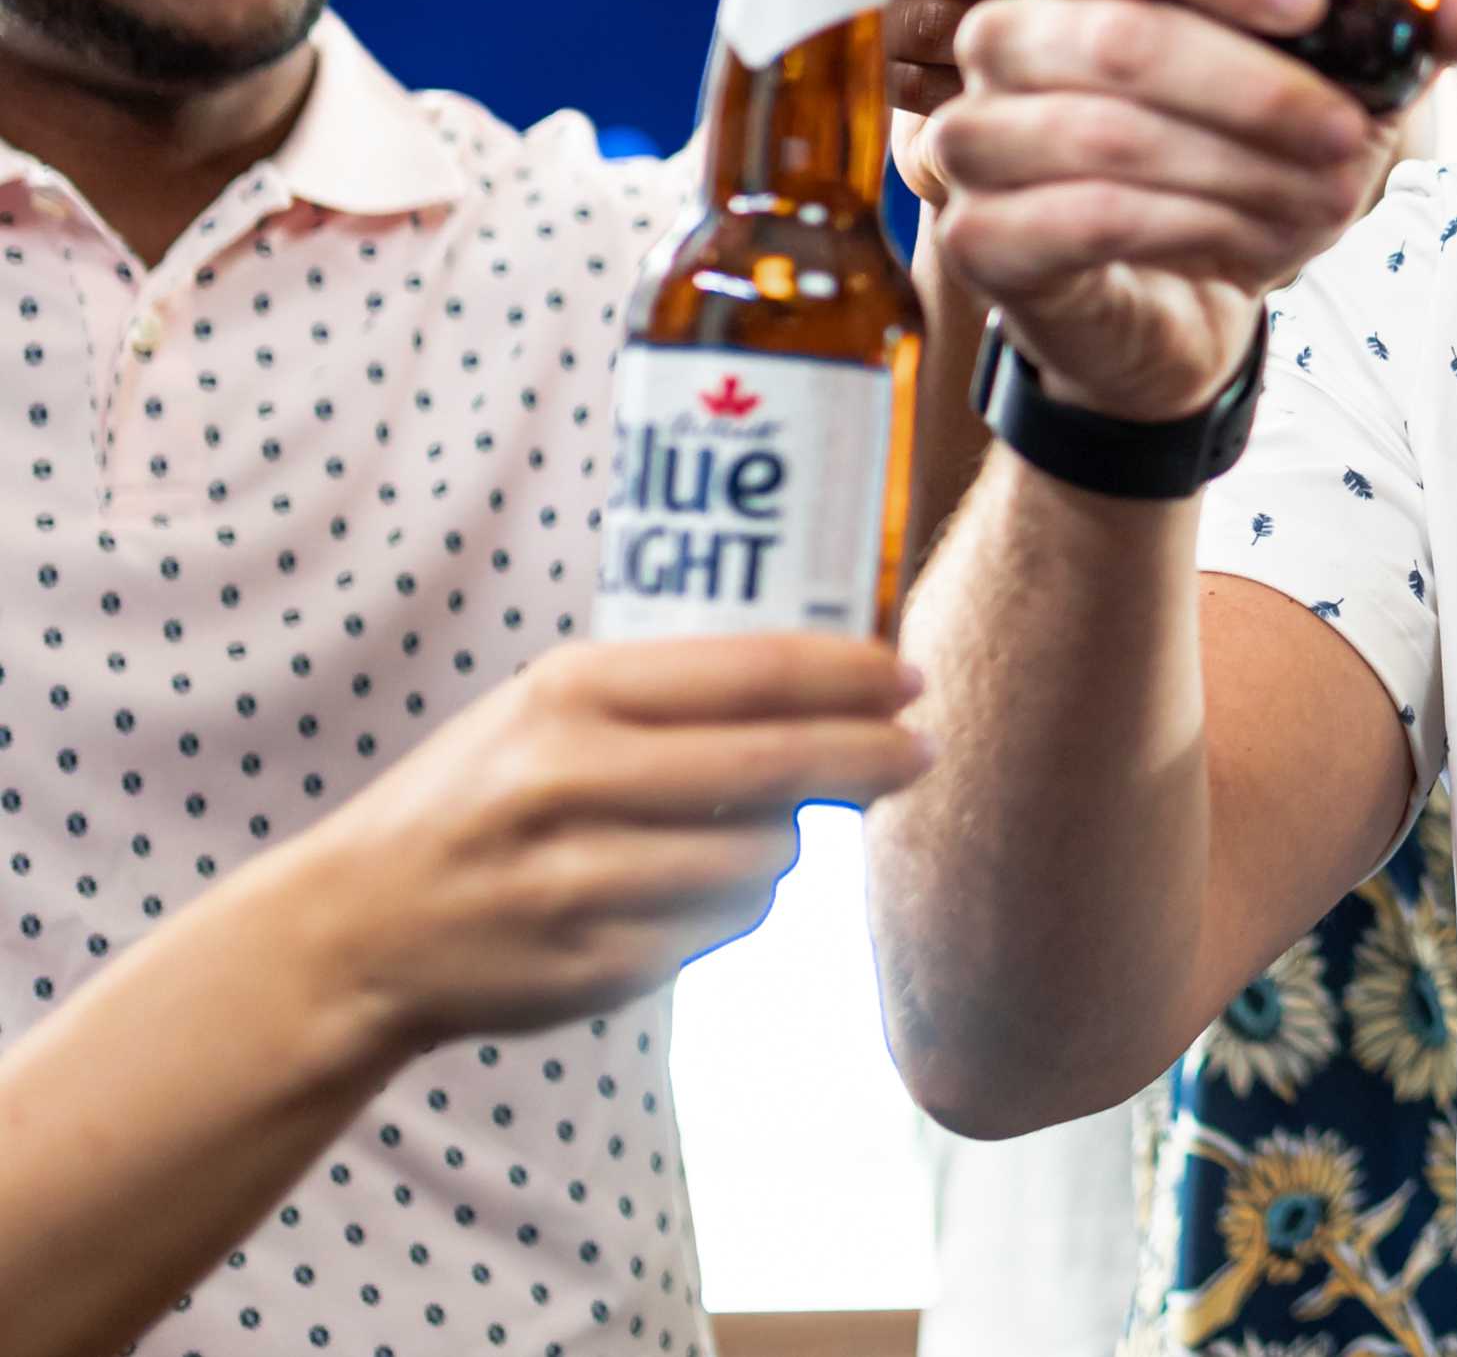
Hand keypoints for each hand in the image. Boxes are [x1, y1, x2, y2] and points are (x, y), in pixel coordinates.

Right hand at [275, 634, 930, 1053]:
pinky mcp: (593, 965)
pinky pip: (724, 929)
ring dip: (786, 847)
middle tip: (919, 752)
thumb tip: (840, 686)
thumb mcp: (547, 709)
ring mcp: (579, 881)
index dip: (848, 677)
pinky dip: (735, 909)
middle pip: (777, 764)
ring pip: (764, 858)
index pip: (750, 673)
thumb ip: (674, 694)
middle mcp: (570, 780)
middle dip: (867, 758)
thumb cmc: (481, 796)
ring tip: (752, 834)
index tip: (908, 679)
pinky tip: (691, 893)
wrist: (356, 928)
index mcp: (567, 694)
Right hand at [923, 0, 1456, 419]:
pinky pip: (1089, 219)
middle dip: (1261, 92)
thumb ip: (1410, 29)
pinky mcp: (981, 236)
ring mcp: (978, 137)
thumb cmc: (1246, 155)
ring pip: (1110, 135)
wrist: (1174, 298)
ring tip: (1329, 199)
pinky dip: (1195, 231)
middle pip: (1124, 39)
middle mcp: (1010, 38)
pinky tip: (1254, 248)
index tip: (1312, 3)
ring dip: (1243, 172)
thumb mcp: (1341, 81)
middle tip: (1355, 134)